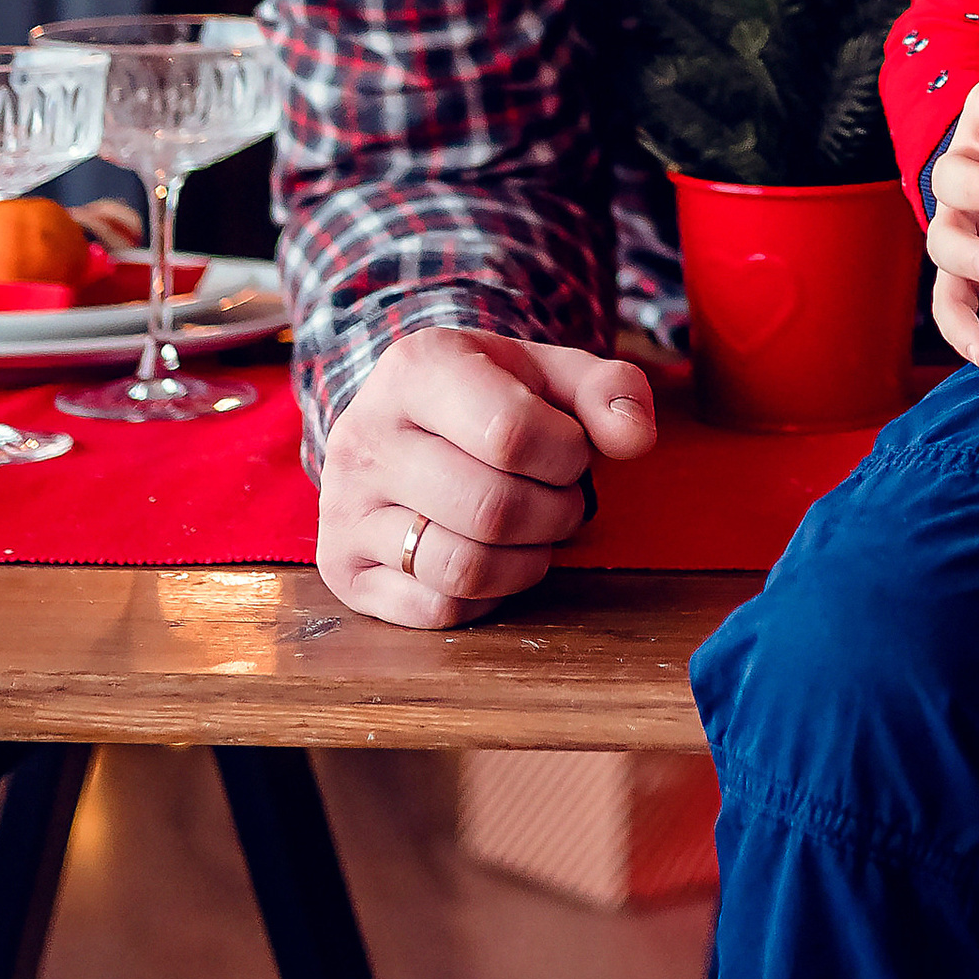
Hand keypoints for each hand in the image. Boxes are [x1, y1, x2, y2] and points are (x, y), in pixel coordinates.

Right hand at [317, 327, 656, 629]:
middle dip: (555, 513)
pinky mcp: (343, 568)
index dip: (566, 455)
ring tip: (534, 530)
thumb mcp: (552, 373)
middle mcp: (363, 437)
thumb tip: (635, 438)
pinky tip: (492, 557)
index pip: (510, 433)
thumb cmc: (493, 398)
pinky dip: (487, 596)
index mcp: (416, 368)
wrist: (408, 421)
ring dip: (527, 561)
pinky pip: (436, 609)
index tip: (570, 451)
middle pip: (492, 509)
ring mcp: (343, 508)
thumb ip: (610, 391)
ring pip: (462, 568)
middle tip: (562, 498)